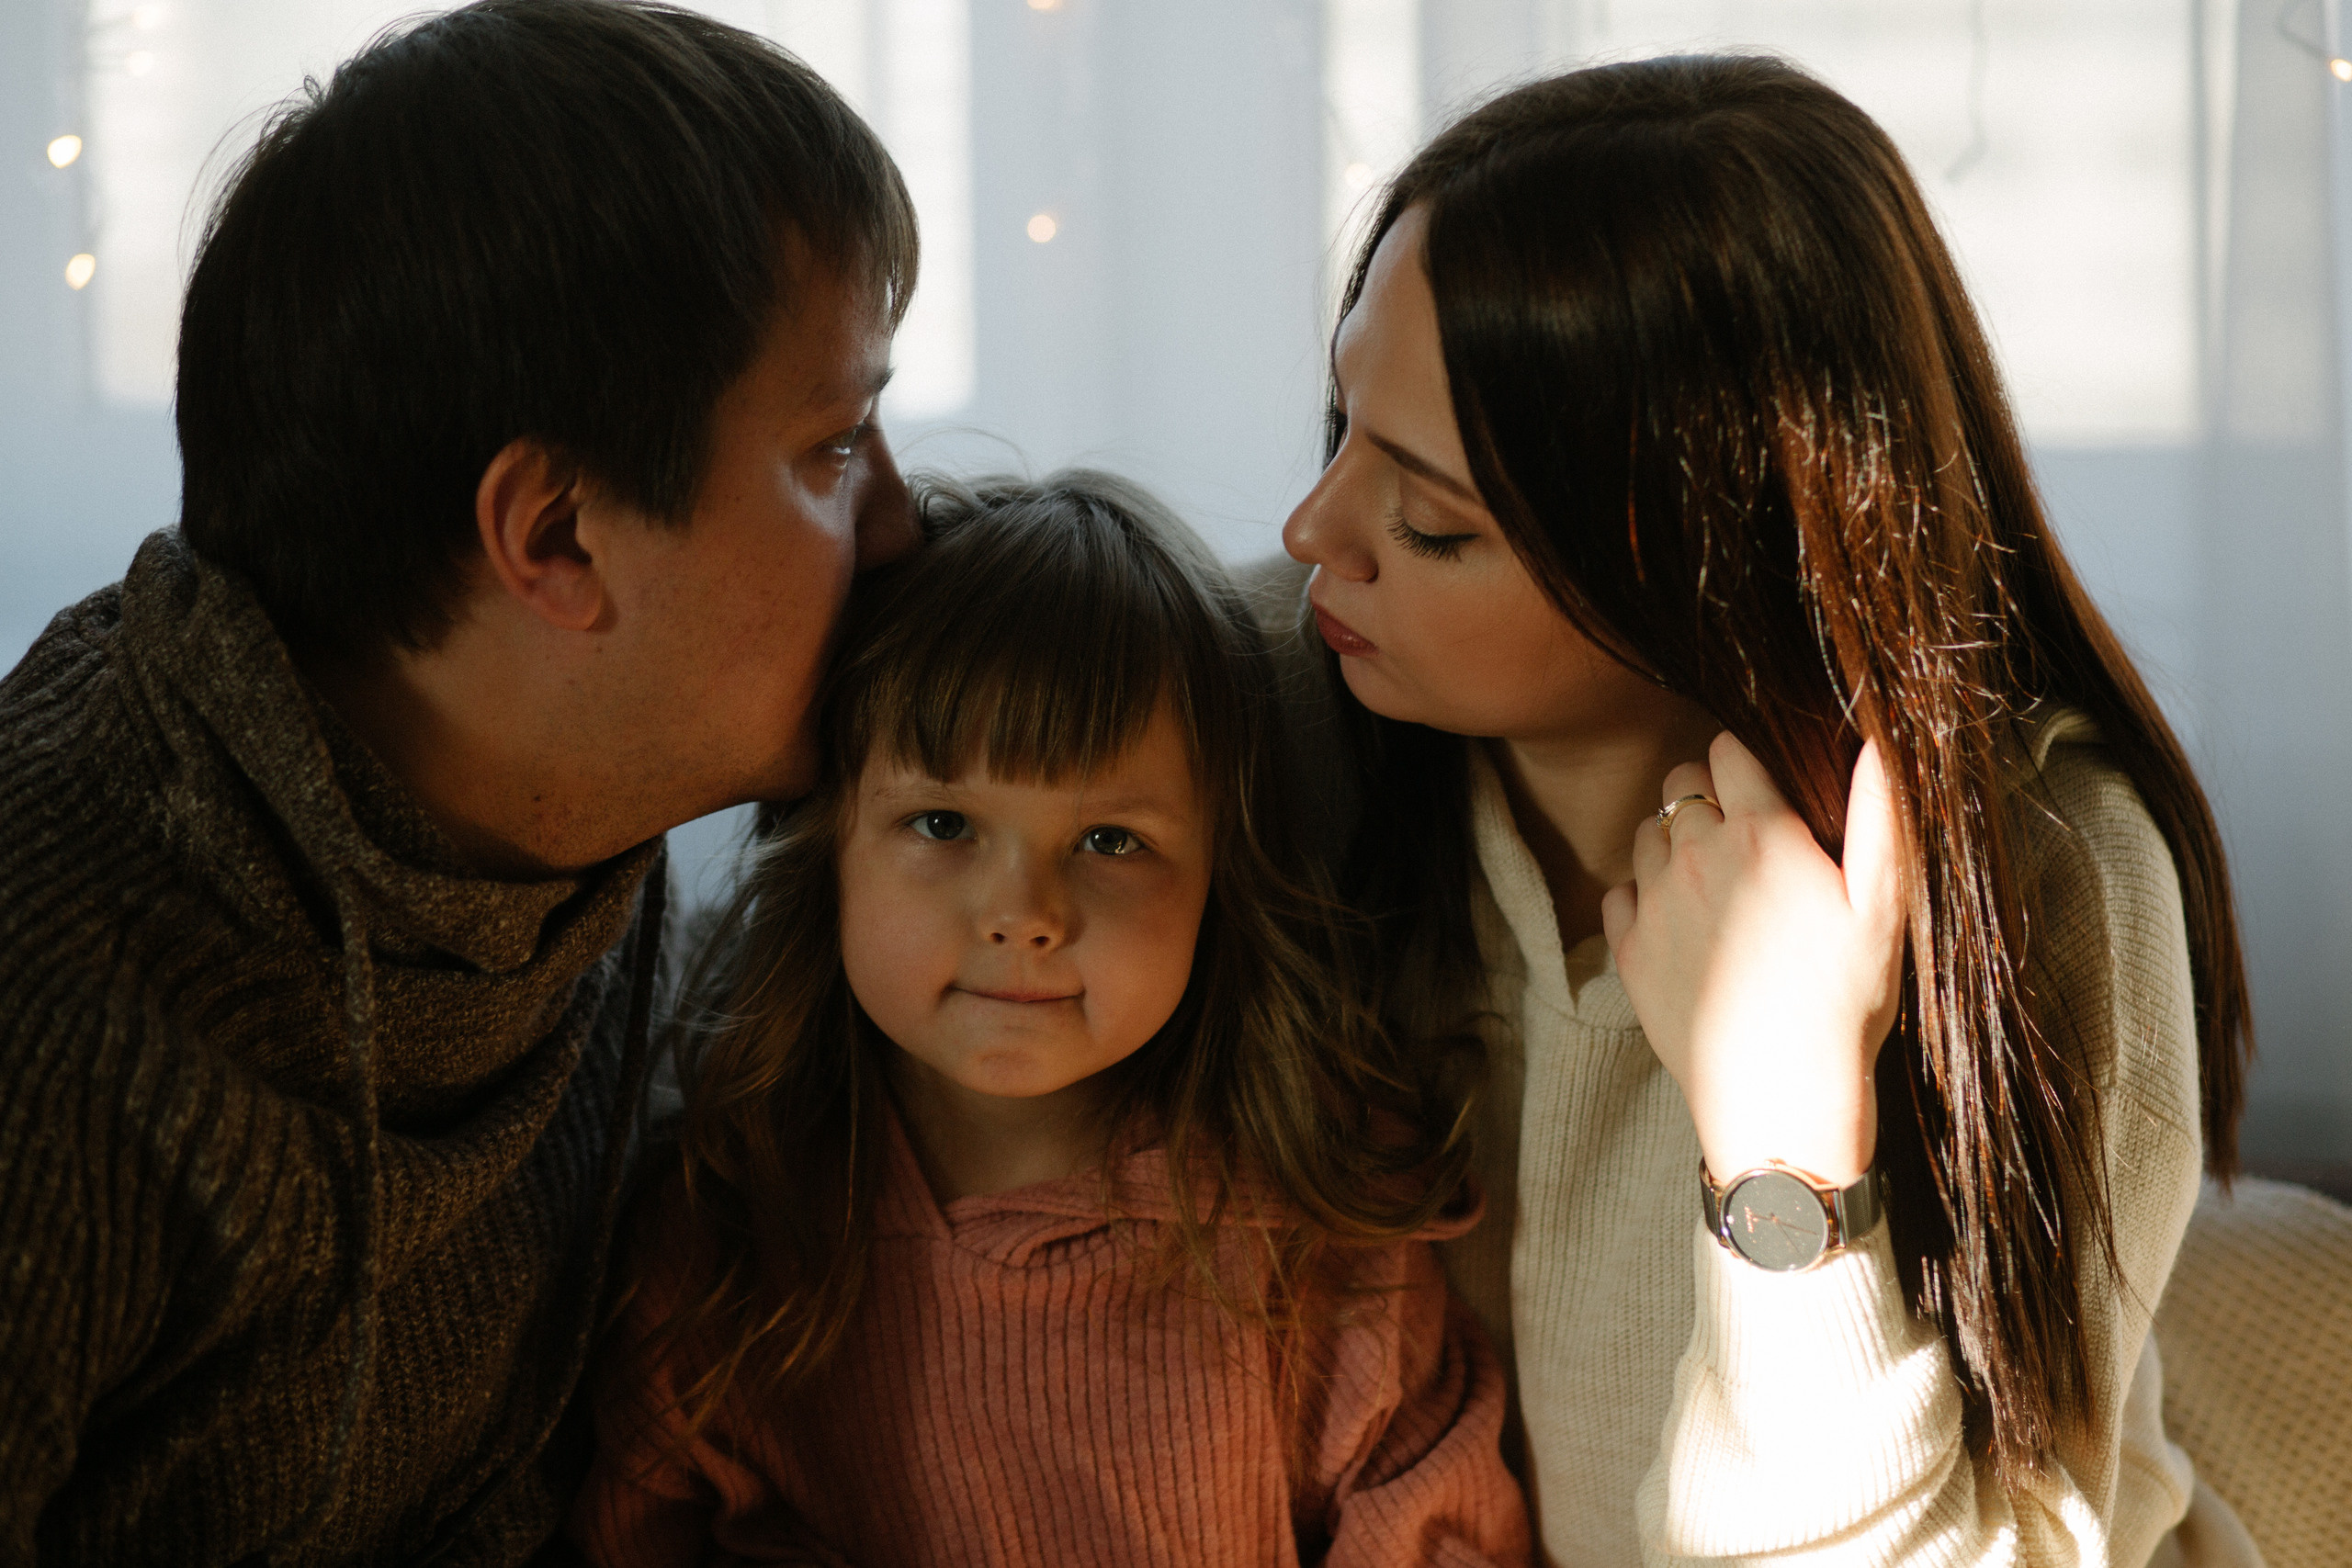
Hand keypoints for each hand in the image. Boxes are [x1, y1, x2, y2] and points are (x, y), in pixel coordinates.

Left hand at [1599, 732, 1904, 1185]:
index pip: (1727, 752)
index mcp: (1763, 834)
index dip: (1741, 760)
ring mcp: (1655, 900)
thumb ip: (1877, 817)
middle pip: (1679, 784)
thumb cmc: (1844, 1002)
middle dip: (1704, 792)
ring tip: (1709, 877)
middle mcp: (1697, 855)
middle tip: (1737, 831)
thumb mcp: (1881, 908)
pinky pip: (1618, 891)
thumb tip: (1875, 745)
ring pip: (1645, 833)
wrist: (1780, 1092)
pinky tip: (1676, 919)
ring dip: (1671, 840)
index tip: (1758, 785)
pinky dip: (1640, 894)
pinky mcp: (1628, 947)